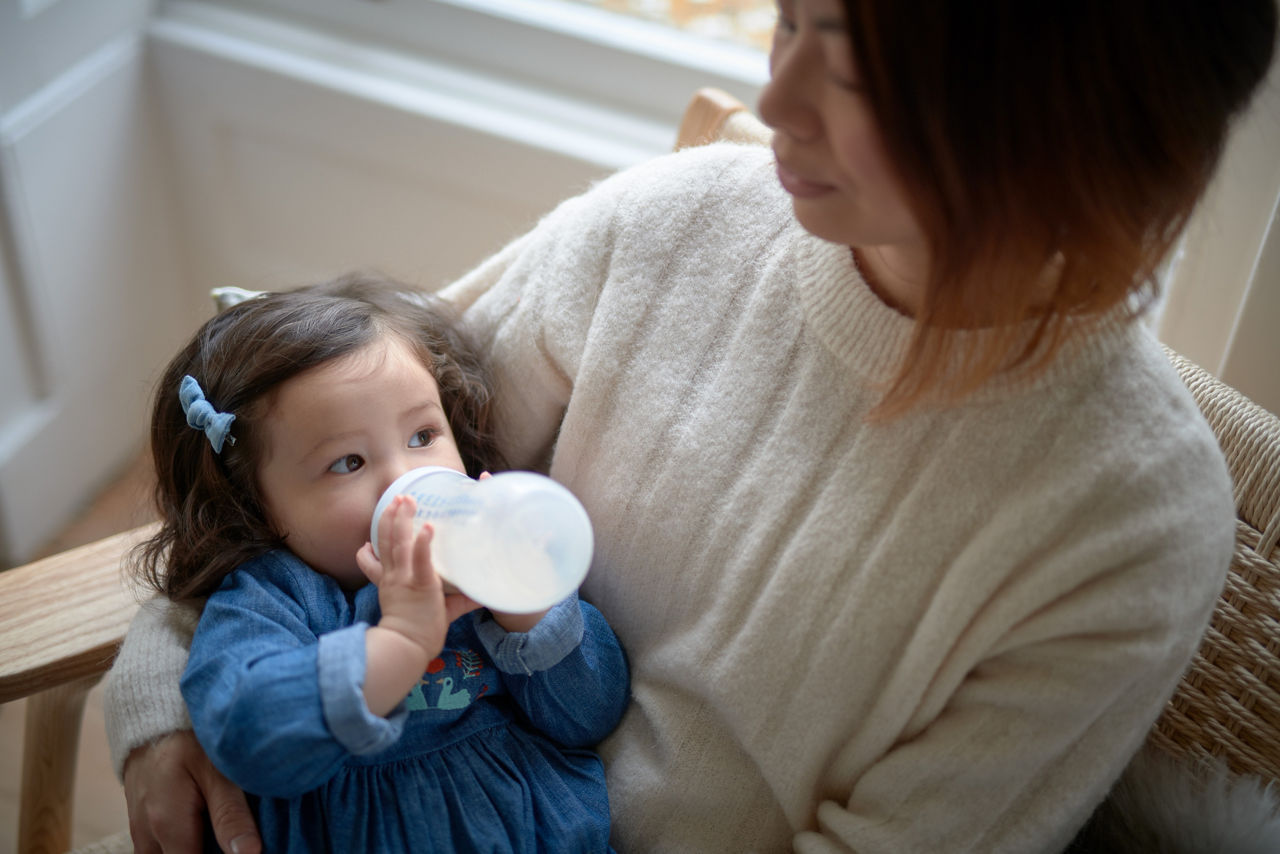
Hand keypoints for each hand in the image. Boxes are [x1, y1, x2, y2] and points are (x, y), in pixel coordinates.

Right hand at [123, 730, 260, 853]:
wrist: (151, 720)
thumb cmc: (190, 741)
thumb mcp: (217, 771)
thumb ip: (231, 814)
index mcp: (168, 826)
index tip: (243, 847)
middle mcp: (147, 837)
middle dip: (208, 852)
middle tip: (231, 834)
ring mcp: (140, 834)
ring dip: (194, 848)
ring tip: (217, 828)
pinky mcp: (141, 828)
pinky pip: (160, 849)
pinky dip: (183, 844)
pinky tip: (204, 827)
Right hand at [357, 495, 478, 655]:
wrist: (408, 649)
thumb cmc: (418, 633)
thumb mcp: (431, 610)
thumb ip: (453, 598)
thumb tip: (480, 593)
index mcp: (392, 582)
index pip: (378, 558)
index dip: (374, 542)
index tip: (373, 532)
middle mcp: (395, 577)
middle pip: (387, 541)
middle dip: (390, 518)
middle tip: (396, 498)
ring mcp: (405, 580)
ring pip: (399, 544)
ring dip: (402, 520)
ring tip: (407, 500)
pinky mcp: (422, 585)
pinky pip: (421, 560)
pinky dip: (423, 543)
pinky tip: (428, 527)